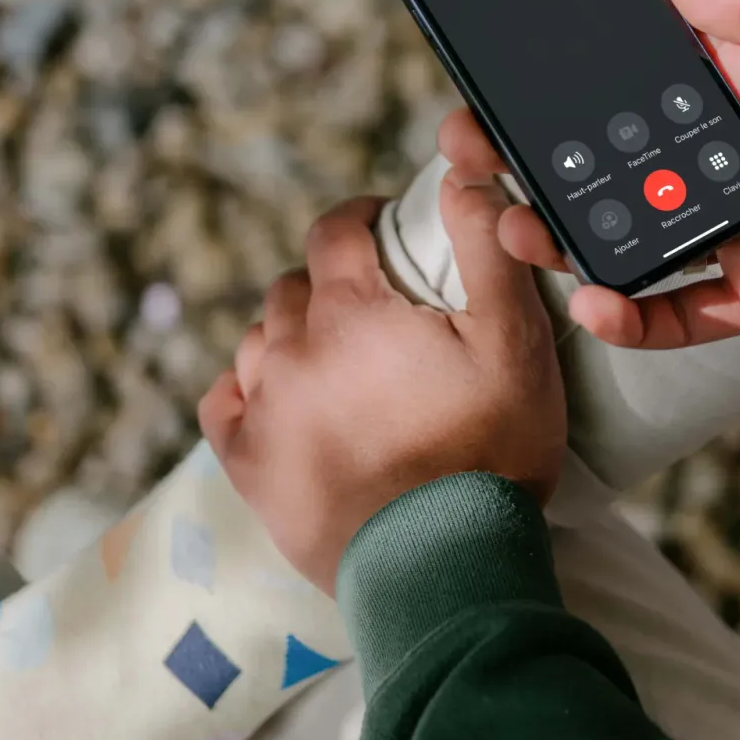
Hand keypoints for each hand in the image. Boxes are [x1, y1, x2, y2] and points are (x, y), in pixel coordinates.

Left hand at [198, 177, 565, 593]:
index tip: (382, 227)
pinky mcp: (249, 467)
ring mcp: (264, 410)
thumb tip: (464, 174)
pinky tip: (276, 400)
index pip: (334, 230)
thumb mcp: (515, 341)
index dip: (360, 219)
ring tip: (336, 362)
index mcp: (351, 311)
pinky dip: (246, 391)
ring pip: (261, 341)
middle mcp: (291, 350)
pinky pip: (224, 404)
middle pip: (296, 287)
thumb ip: (488, 249)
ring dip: (293, 338)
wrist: (445, 565)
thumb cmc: (491, 452)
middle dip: (332, 285)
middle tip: (376, 312)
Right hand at [444, 0, 739, 347]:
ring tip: (514, 225)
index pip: (639, 81)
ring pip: (634, 234)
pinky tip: (593, 297)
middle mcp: (737, 153)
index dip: (574, 81)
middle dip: (543, 157)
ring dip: (568, 233)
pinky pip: (687, 309)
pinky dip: (636, 312)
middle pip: (617, 160)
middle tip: (476, 153)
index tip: (508, 77)